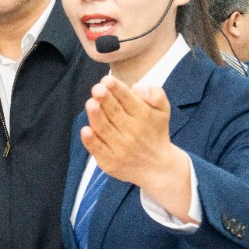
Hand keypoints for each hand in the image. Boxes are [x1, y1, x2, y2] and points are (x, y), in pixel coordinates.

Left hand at [81, 76, 186, 193]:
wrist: (158, 168)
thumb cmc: (154, 132)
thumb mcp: (163, 110)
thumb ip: (156, 94)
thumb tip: (137, 86)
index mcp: (144, 116)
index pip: (128, 99)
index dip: (117, 89)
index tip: (107, 80)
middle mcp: (133, 132)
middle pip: (115, 113)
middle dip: (105, 99)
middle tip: (97, 89)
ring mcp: (120, 148)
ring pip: (104, 129)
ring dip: (96, 116)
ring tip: (90, 103)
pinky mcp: (110, 162)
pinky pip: (98, 150)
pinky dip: (91, 141)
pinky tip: (85, 130)